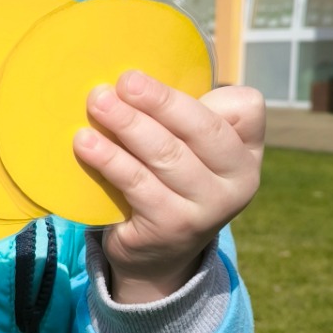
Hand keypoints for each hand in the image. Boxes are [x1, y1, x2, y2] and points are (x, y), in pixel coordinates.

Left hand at [73, 72, 264, 302]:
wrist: (159, 254)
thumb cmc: (171, 182)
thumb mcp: (190, 150)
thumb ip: (182, 119)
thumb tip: (134, 82)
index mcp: (246, 152)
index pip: (246, 109)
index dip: (216, 92)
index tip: (180, 79)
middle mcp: (238, 182)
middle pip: (202, 129)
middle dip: (159, 101)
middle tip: (124, 80)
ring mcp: (207, 209)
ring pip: (166, 155)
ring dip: (128, 125)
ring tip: (98, 103)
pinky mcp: (171, 227)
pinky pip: (137, 184)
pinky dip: (110, 159)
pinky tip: (86, 143)